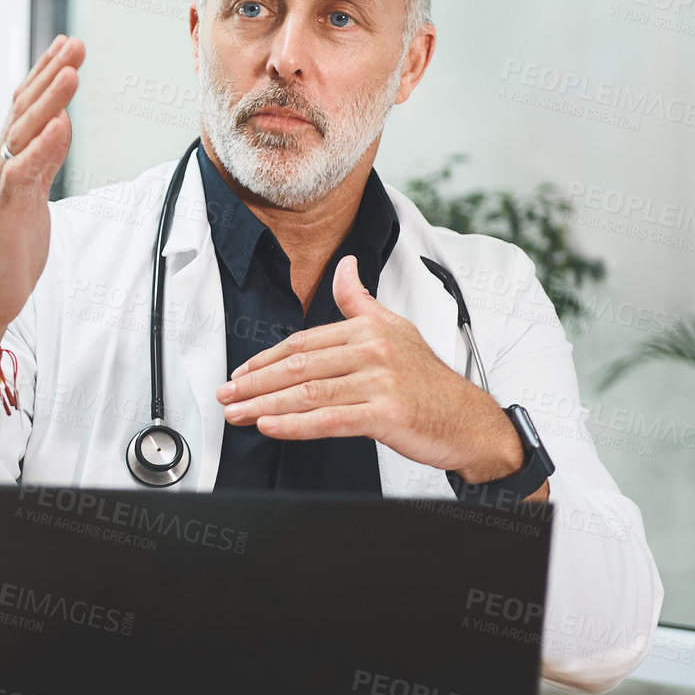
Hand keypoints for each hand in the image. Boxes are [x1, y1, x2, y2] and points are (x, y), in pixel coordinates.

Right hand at [0, 35, 84, 366]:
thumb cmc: (5, 250)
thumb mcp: (31, 197)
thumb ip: (44, 160)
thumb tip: (60, 125)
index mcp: (7, 163)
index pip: (25, 110)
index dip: (44, 76)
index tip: (65, 46)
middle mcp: (0, 167)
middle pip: (24, 111)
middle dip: (50, 74)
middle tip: (73, 43)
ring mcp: (0, 189)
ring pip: (23, 134)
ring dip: (47, 101)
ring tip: (70, 71)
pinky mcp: (5, 215)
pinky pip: (23, 174)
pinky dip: (42, 149)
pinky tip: (60, 127)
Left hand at [215, 255, 535, 488]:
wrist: (469, 421)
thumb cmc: (429, 381)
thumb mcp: (396, 328)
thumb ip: (360, 301)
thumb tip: (344, 266)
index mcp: (369, 328)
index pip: (304, 342)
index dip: (266, 358)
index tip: (240, 373)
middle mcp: (374, 350)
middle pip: (299, 365)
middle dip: (255, 383)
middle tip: (226, 395)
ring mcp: (380, 382)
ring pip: (309, 392)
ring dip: (265, 405)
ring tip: (237, 414)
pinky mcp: (387, 414)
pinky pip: (330, 420)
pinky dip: (295, 425)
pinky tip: (270, 428)